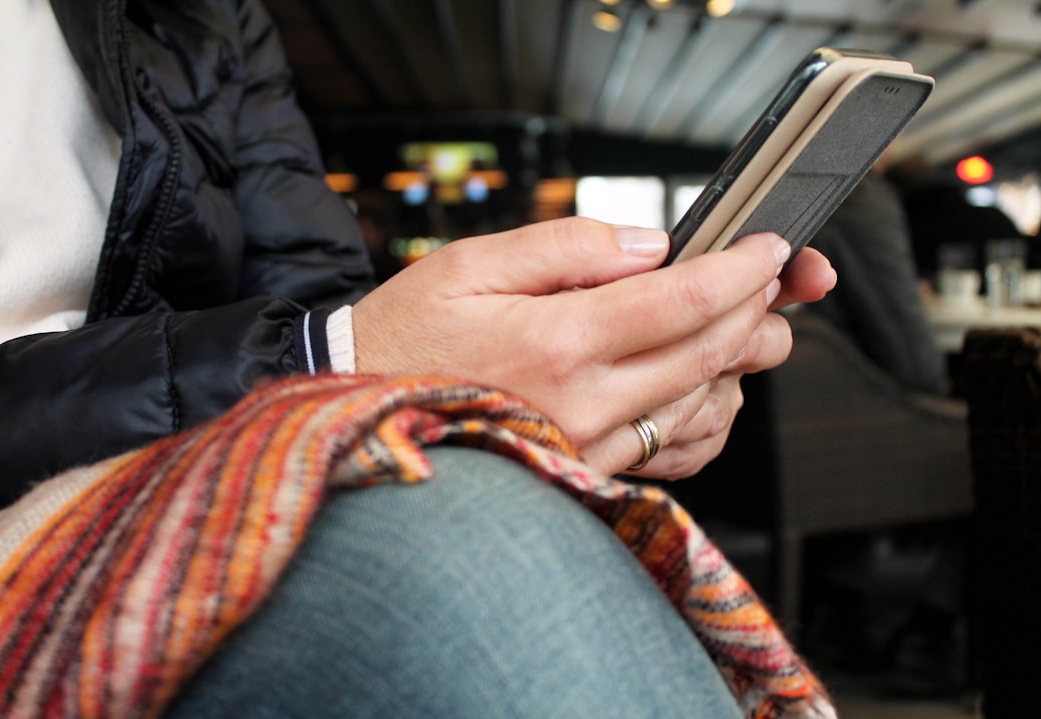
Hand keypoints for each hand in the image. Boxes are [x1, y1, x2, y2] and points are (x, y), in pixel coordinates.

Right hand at [353, 217, 835, 477]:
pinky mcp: (587, 473)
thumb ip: (568, 247)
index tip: (770, 248)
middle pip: (709, 352)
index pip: (683, 300)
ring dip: (740, 361)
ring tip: (744, 322)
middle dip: (758, 308)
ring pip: (705, 405)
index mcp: (556, 342)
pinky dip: (711, 416)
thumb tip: (652, 245)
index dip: (742, 269)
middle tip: (773, 279)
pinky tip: (706, 385)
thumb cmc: (410, 336)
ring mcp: (589, 448)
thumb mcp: (470, 265)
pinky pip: (676, 452)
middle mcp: (583, 404)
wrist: (369, 417)